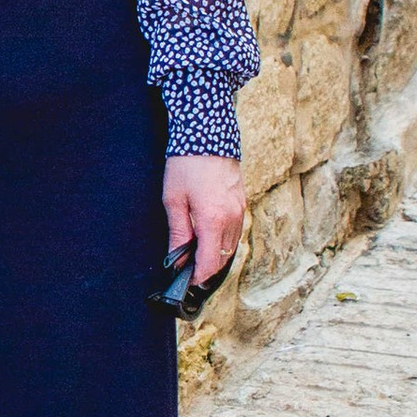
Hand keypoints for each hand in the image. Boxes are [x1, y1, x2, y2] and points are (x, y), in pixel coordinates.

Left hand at [163, 154, 246, 288]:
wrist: (208, 135)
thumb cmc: (186, 165)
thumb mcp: (174, 200)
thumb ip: (177, 233)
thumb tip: (177, 258)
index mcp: (213, 220)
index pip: (210, 263)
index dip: (198, 276)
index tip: (186, 281)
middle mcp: (232, 219)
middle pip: (223, 258)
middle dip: (206, 267)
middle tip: (187, 269)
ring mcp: (240, 211)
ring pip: (231, 246)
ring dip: (216, 254)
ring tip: (195, 254)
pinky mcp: (242, 203)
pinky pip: (235, 231)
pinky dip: (223, 240)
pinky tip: (208, 236)